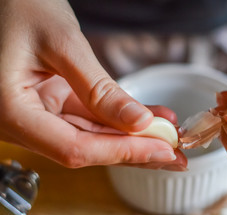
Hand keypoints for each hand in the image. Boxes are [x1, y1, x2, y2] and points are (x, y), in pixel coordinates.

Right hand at [0, 0, 185, 169]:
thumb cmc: (19, 8)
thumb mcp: (63, 45)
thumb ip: (99, 88)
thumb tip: (139, 122)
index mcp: (10, 112)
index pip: (74, 148)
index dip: (122, 152)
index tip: (162, 149)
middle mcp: (20, 121)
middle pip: (86, 148)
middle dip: (134, 150)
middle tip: (174, 153)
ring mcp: (37, 113)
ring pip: (91, 135)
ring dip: (131, 136)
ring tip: (169, 134)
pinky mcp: (51, 102)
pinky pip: (89, 116)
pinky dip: (119, 117)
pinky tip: (151, 117)